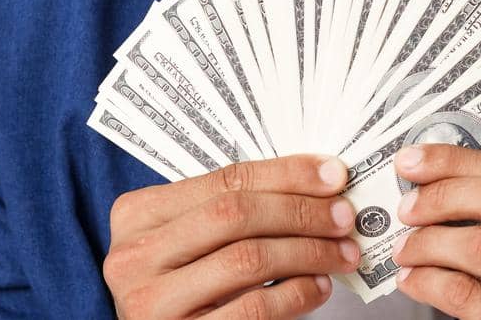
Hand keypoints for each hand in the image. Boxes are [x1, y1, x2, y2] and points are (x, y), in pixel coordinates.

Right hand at [104, 155, 361, 319]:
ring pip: (248, 259)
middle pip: (235, 215)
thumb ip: (230, 211)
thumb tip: (315, 184)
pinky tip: (318, 287)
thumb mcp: (190, 239)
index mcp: (138, 214)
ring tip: (342, 253)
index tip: (333, 174)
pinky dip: (296, 295)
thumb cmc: (182, 284)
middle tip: (345, 216)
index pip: (225, 180)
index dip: (286, 174)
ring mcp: (151, 302)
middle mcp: (135, 256)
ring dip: (308, 252)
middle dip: (301, 211)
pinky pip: (252, 309)